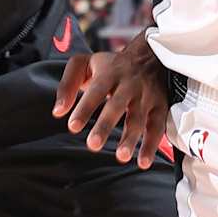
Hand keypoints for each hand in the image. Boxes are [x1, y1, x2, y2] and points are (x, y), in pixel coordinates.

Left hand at [54, 36, 172, 165]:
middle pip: (117, 105)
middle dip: (105, 126)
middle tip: (93, 145)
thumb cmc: (111, 65)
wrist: (151, 54)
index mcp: (109, 73)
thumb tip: (57, 112)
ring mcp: (147, 96)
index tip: (73, 127)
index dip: (85, 108)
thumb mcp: (85, 64)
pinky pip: (157, 128)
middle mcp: (129, 85)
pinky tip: (143, 163)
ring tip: (121, 157)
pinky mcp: (160, 107)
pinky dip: (151, 146)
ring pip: (139, 119)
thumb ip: (67, 86)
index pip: (96, 91)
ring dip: (130, 139)